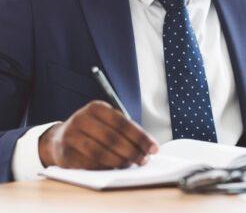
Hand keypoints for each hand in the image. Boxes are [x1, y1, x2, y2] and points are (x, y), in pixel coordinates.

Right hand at [39, 100, 158, 168]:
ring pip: (100, 152)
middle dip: (132, 151)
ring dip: (120, 161)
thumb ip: (125, 130)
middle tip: (144, 160)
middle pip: (112, 138)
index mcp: (96, 107)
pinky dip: (105, 167)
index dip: (140, 137)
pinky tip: (115, 168)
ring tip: (131, 164)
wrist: (60, 138)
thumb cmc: (93, 129)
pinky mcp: (64, 153)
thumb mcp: (107, 121)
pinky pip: (89, 164)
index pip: (123, 123)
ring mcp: (70, 136)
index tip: (154, 148)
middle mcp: (81, 119)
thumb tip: (147, 146)